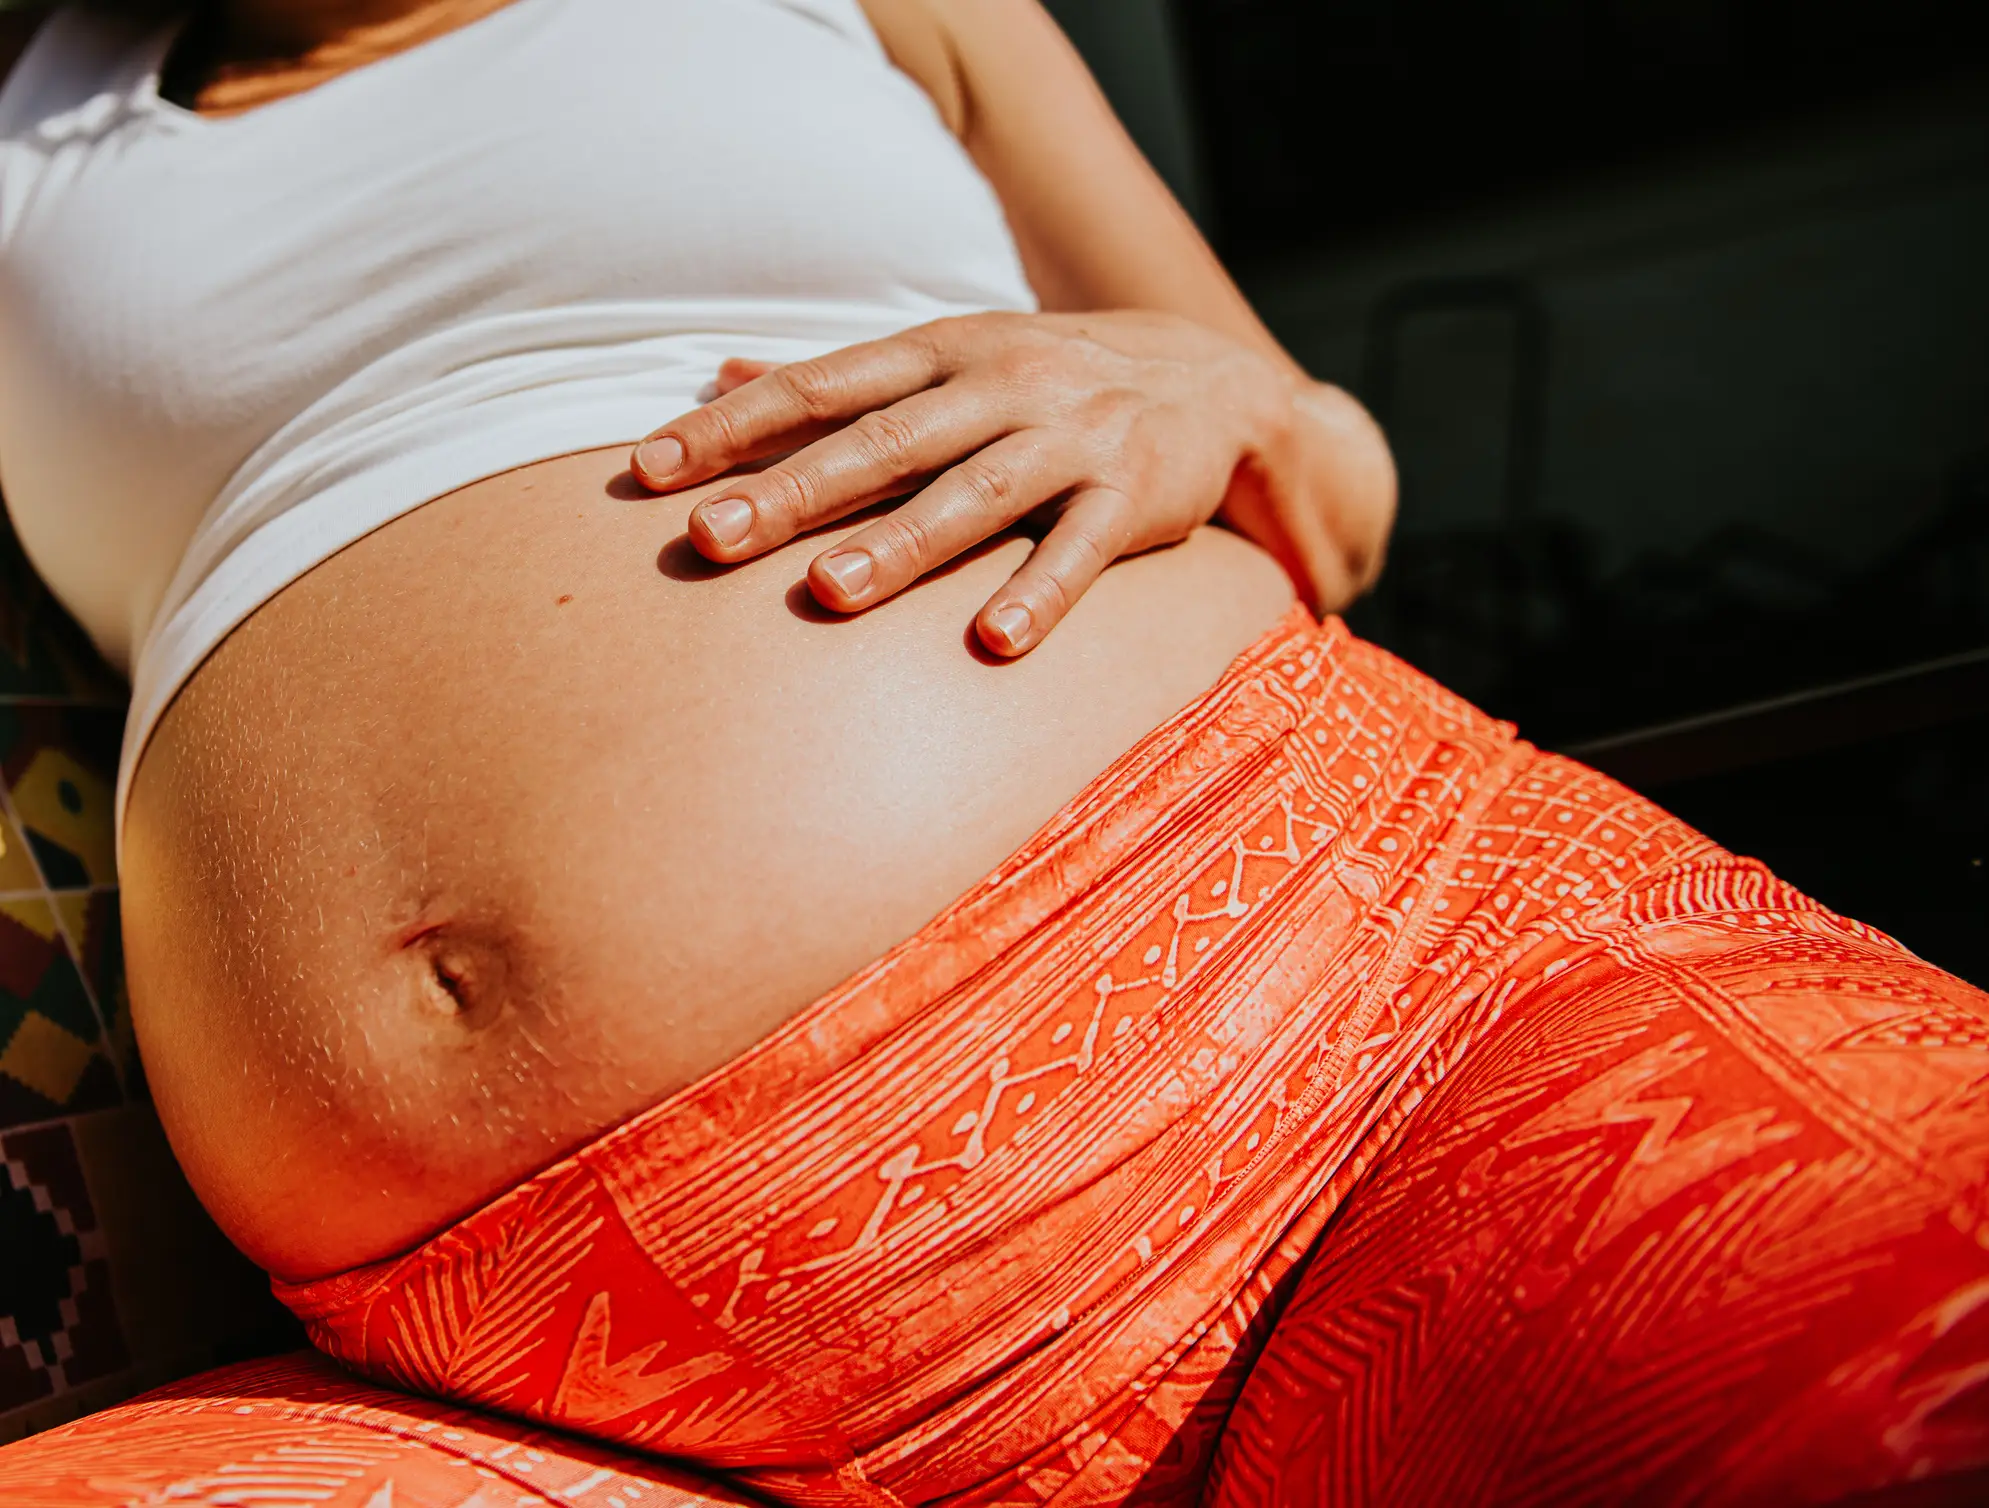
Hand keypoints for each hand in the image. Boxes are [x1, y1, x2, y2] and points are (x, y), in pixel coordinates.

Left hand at [628, 310, 1323, 655]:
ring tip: (830, 597)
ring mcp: (1072, 438)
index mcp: (943, 351)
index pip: (821, 385)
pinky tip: (994, 645)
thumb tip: (719, 371)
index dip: (734, 426)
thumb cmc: (1050, 381)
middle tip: (709, 540)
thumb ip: (840, 375)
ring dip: (903, 546)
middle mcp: (1002, 384)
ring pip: (976, 493)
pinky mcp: (1136, 495)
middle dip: (793, 491)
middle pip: (885, 441)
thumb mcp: (950, 355)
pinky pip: (1084, 551)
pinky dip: (1041, 594)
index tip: (648, 470)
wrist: (1218, 385)